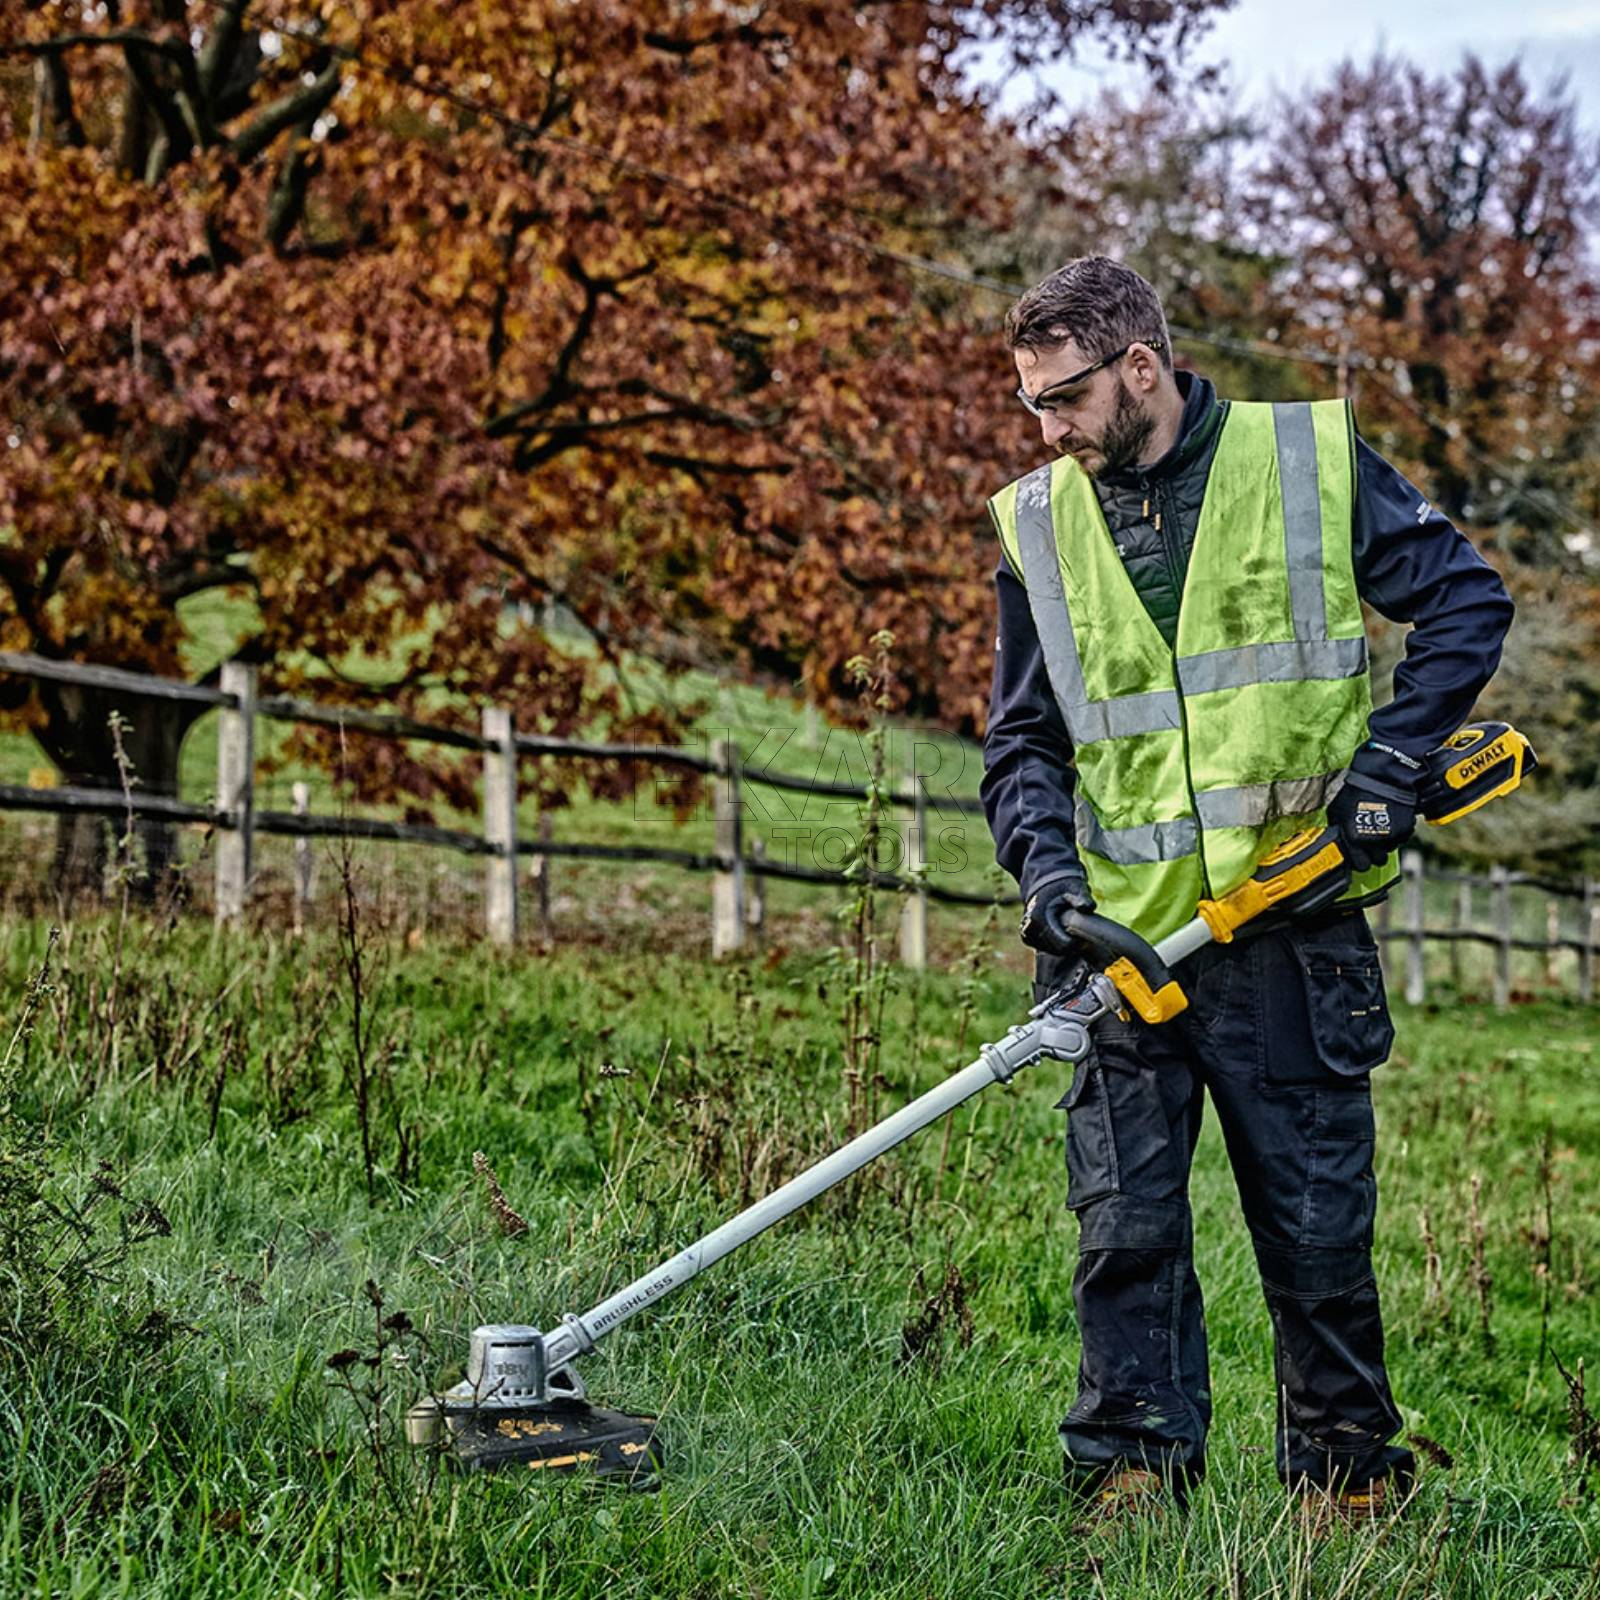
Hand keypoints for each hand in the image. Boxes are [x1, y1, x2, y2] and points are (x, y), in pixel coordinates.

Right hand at [1019, 874, 1096, 957]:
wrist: (1046, 882)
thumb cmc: (1063, 886)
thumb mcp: (1075, 888)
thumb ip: (1083, 899)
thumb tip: (1087, 907)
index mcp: (1039, 918)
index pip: (1063, 945)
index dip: (1078, 943)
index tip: (1086, 935)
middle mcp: (1029, 928)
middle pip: (1057, 950)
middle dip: (1071, 945)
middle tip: (1080, 933)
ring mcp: (1026, 933)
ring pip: (1051, 950)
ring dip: (1063, 944)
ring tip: (1070, 929)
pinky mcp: (1027, 936)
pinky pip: (1044, 948)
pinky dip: (1054, 944)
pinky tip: (1060, 932)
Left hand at [1327, 741, 1420, 872]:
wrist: (1381, 778)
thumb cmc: (1356, 793)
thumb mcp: (1337, 811)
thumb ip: (1337, 830)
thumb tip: (1336, 842)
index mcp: (1353, 839)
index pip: (1360, 865)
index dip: (1360, 861)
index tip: (1360, 856)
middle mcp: (1372, 841)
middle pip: (1378, 861)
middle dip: (1375, 853)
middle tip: (1371, 841)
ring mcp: (1390, 836)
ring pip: (1390, 849)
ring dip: (1386, 841)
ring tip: (1379, 824)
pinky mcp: (1404, 829)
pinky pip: (1401, 838)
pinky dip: (1397, 832)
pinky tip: (1390, 818)